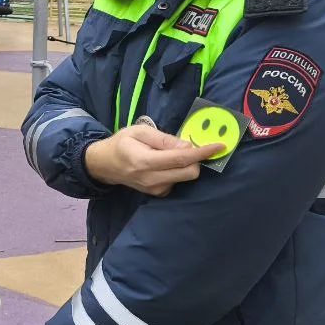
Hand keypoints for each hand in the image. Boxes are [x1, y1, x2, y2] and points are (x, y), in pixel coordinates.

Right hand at [85, 124, 221, 196]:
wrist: (105, 165)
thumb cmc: (122, 143)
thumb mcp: (139, 131)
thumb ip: (164, 139)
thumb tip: (188, 146)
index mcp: (145, 161)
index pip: (181, 159)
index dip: (203, 152)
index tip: (219, 146)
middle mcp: (151, 179)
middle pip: (189, 172)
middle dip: (196, 159)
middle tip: (190, 146)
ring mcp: (155, 190)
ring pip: (185, 178)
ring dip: (186, 165)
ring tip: (169, 154)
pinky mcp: (157, 194)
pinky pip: (177, 182)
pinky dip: (177, 172)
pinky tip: (164, 164)